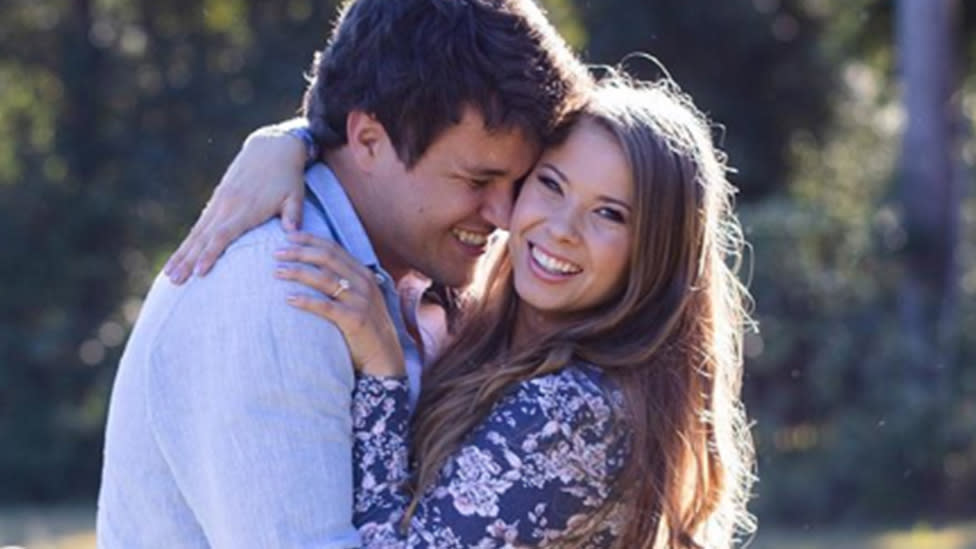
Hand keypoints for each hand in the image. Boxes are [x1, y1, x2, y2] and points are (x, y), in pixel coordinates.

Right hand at [164, 127, 307, 283]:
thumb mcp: (295, 195)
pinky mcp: (217, 199)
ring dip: (181, 254)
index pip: (223, 235)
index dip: (210, 254)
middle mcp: (228, 205)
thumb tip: (293, 234)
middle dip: (187, 260)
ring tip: (169, 274)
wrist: (271, 147)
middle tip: (173, 281)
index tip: (199, 272)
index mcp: (247, 208)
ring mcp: (220, 202)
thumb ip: (294, 215)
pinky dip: (188, 242)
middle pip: (203, 238)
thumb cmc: (287, 176)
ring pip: (196, 232)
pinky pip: (199, 225)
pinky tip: (179, 256)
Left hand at [274, 233, 405, 376]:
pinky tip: (288, 299)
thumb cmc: (365, 327)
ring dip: (298, 272)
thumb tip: (313, 269)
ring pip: (324, 278)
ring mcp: (360, 301)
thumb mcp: (359, 298)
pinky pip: (326, 306)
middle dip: (300, 252)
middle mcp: (363, 283)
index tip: (287, 235)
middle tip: (276, 253)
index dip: (309, 239)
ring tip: (277, 272)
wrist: (384, 357)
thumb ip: (343, 282)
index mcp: (363, 273)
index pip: (333, 248)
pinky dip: (306, 301)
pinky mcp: (355, 319)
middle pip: (327, 258)